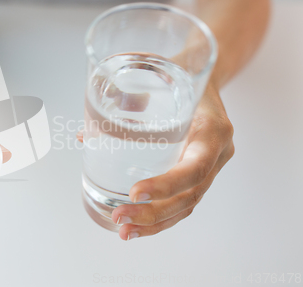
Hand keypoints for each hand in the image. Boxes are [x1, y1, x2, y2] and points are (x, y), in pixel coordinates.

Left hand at [111, 84, 234, 239]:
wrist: (205, 72)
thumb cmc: (179, 72)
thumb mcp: (156, 72)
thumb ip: (123, 96)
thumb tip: (85, 136)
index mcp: (213, 130)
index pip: (195, 167)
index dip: (166, 184)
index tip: (134, 192)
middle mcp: (217, 153)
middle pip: (190, 196)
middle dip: (153, 213)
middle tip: (119, 218)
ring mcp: (212, 166)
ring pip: (187, 205)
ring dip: (155, 223)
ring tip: (124, 231)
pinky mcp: (200, 172)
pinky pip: (184, 201)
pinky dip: (161, 217)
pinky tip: (137, 225)